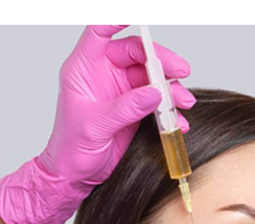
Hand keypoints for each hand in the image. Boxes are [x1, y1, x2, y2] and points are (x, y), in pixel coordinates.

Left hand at [0, 24, 195, 223]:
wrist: (76, 175)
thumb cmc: (71, 148)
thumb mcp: (95, 126)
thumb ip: (125, 108)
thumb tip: (154, 93)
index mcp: (84, 68)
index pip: (99, 31)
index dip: (116, 20)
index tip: (136, 17)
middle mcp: (103, 74)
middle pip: (137, 52)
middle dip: (162, 61)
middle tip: (181, 71)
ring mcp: (121, 89)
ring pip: (152, 76)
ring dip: (171, 87)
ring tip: (184, 102)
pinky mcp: (134, 107)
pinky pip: (157, 99)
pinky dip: (170, 108)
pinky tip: (178, 120)